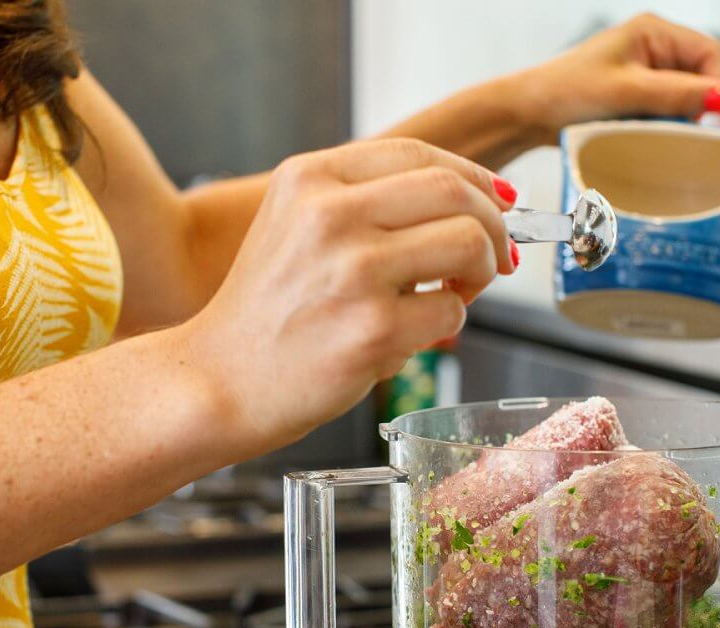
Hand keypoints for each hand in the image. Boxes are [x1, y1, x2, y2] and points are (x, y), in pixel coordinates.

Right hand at [179, 138, 515, 452]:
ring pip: (468, 243)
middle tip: (497, 257)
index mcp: (309, 178)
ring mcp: (352, 271)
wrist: (220, 382)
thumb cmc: (267, 313)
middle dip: (494, 224)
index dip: (475, 178)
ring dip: (482, 271)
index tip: (500, 202)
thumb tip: (471, 200)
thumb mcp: (294, 226)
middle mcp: (328, 214)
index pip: (419, 154)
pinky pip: (451, 312)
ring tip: (456, 294)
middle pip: (455, 192)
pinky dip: (449, 323)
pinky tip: (416, 333)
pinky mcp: (372, 329)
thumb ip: (365, 203)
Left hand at [519, 13, 719, 144]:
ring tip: (659, 137)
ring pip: (685, 99)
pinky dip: (663, 128)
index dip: (719, 88)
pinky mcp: (637, 96)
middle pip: (701, 77)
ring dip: (679, 121)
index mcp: (654, 31)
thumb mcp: (626, 93)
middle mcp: (654, 47)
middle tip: (689, 137)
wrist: (529, 114)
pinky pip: (666, 112)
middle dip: (698, 107)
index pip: (711, 54)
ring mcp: (646, 72)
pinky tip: (649, 139)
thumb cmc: (567, 93)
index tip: (718, 122)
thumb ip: (677, 94)